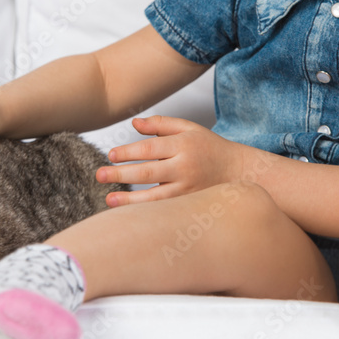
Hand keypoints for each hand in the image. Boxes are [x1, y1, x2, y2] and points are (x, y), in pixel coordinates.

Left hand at [96, 115, 249, 205]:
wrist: (239, 172)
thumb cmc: (209, 147)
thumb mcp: (188, 128)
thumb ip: (160, 124)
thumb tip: (134, 123)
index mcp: (183, 145)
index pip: (150, 149)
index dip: (128, 152)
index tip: (111, 155)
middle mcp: (185, 168)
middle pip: (148, 172)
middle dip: (121, 175)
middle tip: (99, 175)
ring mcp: (188, 190)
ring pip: (155, 198)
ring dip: (130, 201)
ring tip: (109, 200)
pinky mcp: (190, 205)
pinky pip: (164, 210)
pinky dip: (146, 213)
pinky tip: (130, 215)